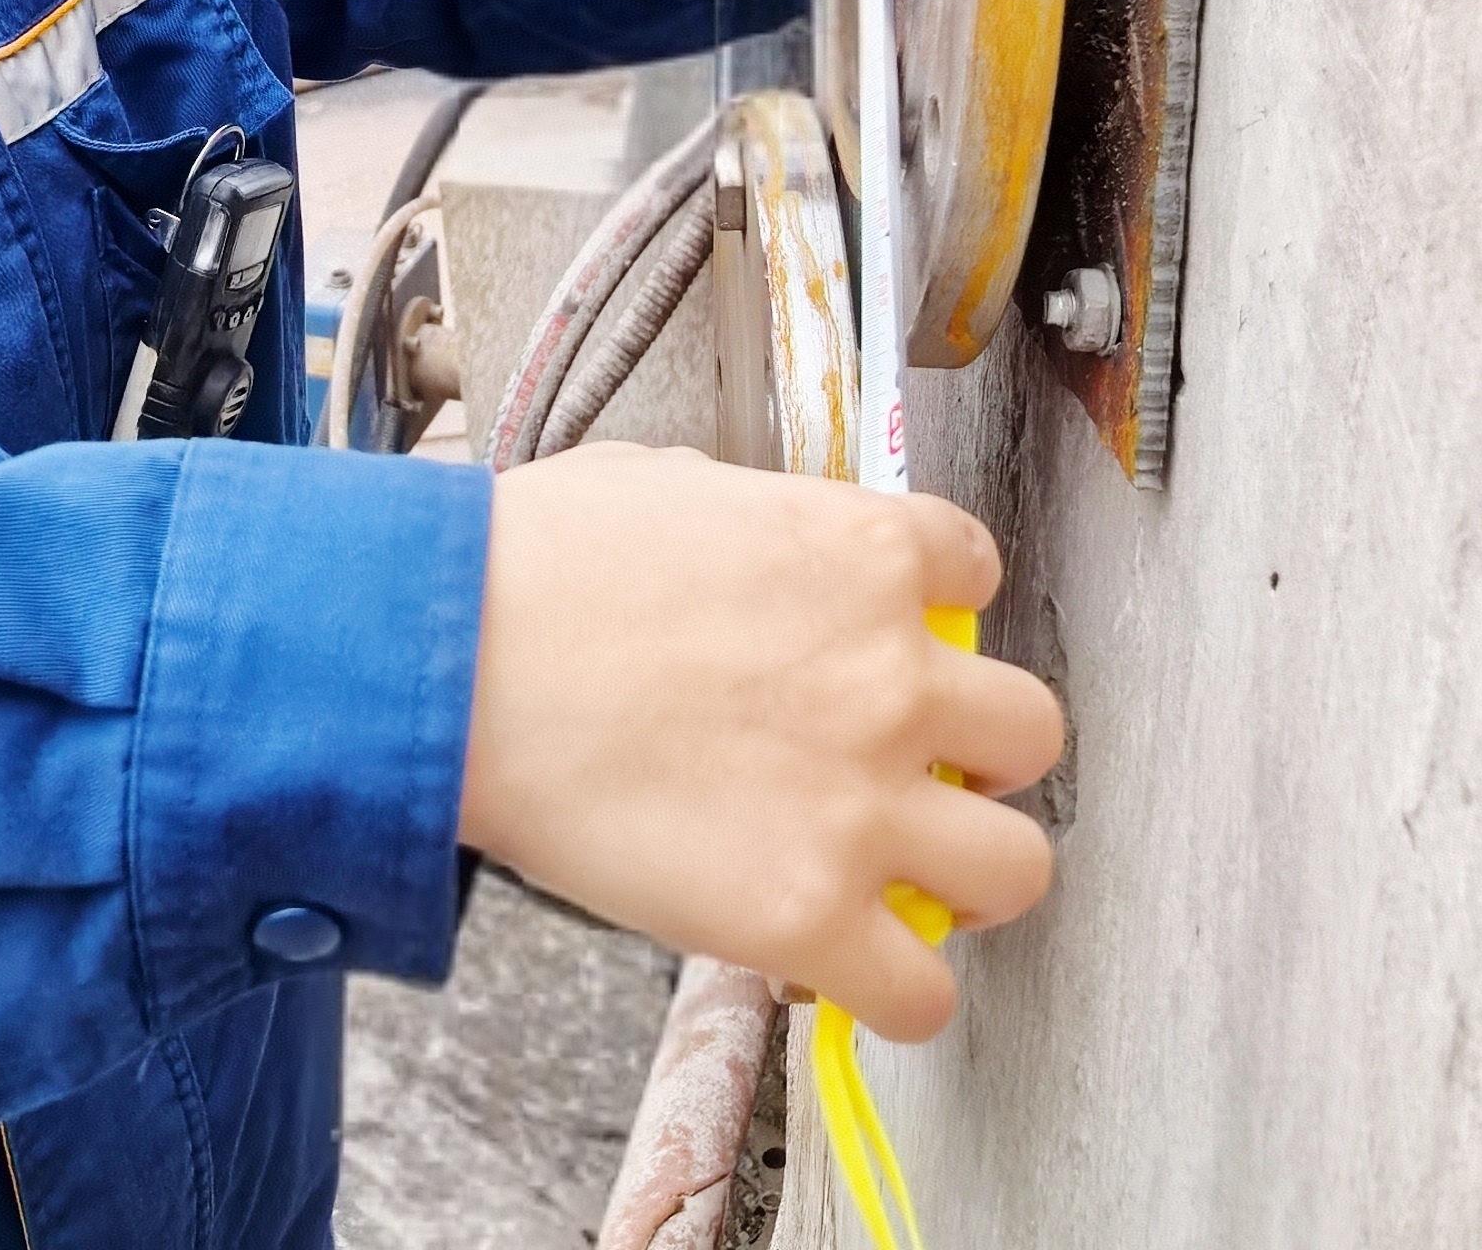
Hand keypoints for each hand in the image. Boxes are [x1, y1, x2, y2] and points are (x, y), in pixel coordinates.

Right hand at [455, 443, 1061, 1038]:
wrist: (453, 662)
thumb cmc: (528, 568)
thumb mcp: (667, 486)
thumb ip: (754, 525)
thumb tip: (757, 560)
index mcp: (862, 549)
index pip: (975, 570)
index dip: (933, 617)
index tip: (895, 647)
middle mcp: (892, 671)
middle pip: (1028, 731)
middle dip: (976, 755)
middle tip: (913, 774)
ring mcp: (864, 798)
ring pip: (1018, 866)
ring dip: (966, 877)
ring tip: (902, 884)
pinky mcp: (810, 912)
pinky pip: (923, 994)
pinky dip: (895, 995)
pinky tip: (845, 972)